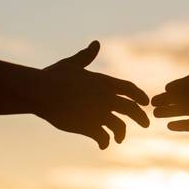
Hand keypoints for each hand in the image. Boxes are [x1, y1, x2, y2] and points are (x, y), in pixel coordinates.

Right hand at [33, 41, 149, 148]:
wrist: (41, 92)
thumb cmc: (53, 76)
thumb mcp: (72, 64)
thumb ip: (86, 56)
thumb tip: (96, 43)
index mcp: (104, 82)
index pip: (130, 89)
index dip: (140, 96)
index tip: (145, 103)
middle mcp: (106, 98)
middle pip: (132, 109)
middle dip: (141, 117)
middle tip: (147, 124)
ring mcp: (99, 113)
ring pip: (120, 127)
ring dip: (121, 134)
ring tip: (118, 139)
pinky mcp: (89, 126)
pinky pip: (103, 138)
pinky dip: (104, 143)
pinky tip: (102, 146)